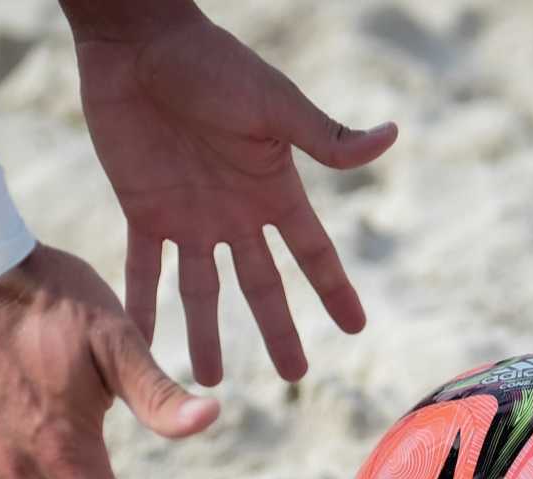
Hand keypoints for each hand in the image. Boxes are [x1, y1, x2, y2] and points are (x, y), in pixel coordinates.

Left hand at [68, 3, 396, 383]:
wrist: (141, 42)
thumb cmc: (212, 64)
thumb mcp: (275, 104)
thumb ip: (326, 137)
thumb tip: (392, 137)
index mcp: (274, 187)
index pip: (313, 252)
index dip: (334, 290)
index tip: (356, 328)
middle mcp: (235, 211)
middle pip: (262, 285)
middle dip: (278, 329)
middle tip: (292, 376)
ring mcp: (189, 215)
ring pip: (202, 290)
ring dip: (206, 334)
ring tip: (207, 382)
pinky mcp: (143, 209)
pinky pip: (142, 270)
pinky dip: (141, 305)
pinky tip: (139, 343)